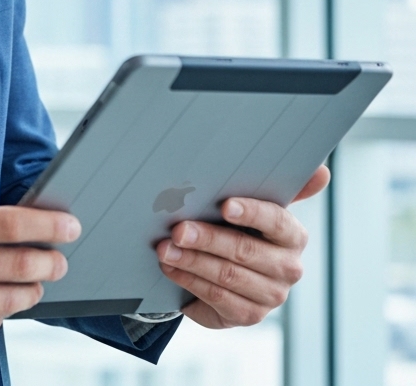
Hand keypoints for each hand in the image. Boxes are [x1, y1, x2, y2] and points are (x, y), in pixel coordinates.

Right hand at [0, 204, 79, 345]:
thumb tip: (18, 226)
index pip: (8, 223)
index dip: (46, 225)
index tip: (69, 227)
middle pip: (17, 265)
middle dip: (49, 263)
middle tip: (58, 261)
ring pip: (9, 301)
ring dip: (30, 291)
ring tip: (33, 283)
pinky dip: (1, 314)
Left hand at [156, 165, 330, 328]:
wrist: (230, 270)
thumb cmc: (241, 227)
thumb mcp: (257, 204)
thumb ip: (286, 186)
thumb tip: (322, 172)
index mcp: (293, 236)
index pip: (277, 222)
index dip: (252, 213)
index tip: (225, 206)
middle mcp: (288, 268)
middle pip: (245, 251)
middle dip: (207, 238)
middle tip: (178, 229)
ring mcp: (270, 295)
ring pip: (227, 276)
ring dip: (191, 261)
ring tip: (165, 248)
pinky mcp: (248, 315)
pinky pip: (217, 298)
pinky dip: (190, 281)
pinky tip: (171, 268)